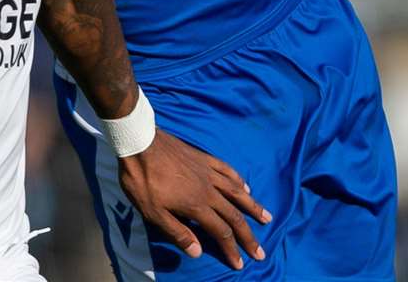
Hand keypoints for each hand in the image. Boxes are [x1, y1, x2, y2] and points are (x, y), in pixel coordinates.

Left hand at [117, 130, 270, 269]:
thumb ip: (177, 233)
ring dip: (253, 207)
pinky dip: (239, 180)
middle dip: (248, 236)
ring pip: (237, 192)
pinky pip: (227, 170)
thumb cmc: (143, 181)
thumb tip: (198, 252)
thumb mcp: (154, 213)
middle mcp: (209, 190)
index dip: (232, 250)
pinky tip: (245, 186)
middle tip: (261, 252)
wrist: (140, 143)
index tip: (241, 264)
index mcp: (197, 205)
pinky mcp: (204, 158)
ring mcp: (208, 172)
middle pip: (234, 215)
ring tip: (267, 218)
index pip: (221, 232)